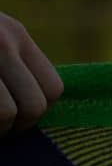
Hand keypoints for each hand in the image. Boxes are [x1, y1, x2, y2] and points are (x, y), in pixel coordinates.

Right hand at [0, 13, 63, 136]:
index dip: (36, 112)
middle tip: (1, 131)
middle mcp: (3, 41)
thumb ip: (11, 64)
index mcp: (16, 34)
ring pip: (7, 113)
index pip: (53, 88)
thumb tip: (34, 108)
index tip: (15, 120)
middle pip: (35, 105)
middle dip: (17, 127)